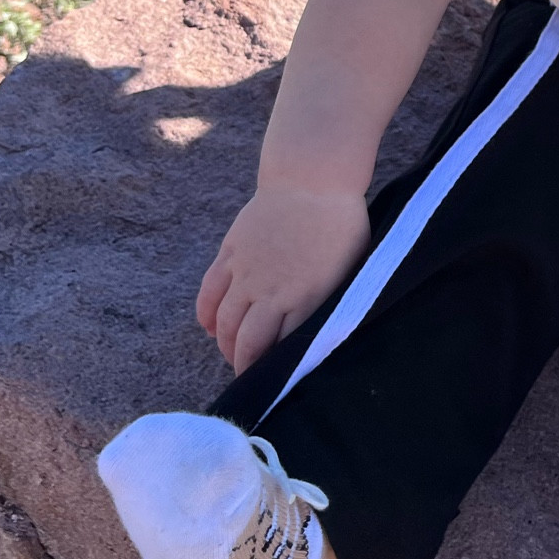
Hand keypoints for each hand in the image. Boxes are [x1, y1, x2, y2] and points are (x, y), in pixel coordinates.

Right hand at [197, 185, 370, 375]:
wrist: (312, 177)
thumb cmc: (342, 221)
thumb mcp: (352, 267)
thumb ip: (334, 298)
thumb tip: (330, 324)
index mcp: (306, 298)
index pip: (284, 349)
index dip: (277, 370)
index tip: (278, 382)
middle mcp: (271, 291)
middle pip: (247, 343)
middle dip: (245, 366)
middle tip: (250, 375)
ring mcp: (246, 273)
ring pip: (225, 323)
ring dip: (225, 344)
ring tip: (231, 353)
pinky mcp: (231, 254)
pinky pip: (210, 293)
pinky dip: (207, 316)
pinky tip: (211, 327)